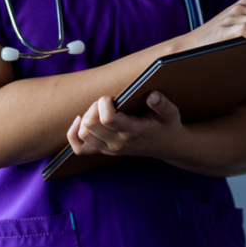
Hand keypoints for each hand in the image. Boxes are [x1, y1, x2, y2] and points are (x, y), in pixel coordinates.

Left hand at [66, 91, 183, 158]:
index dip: (104, 103)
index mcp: (133, 132)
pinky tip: (80, 121)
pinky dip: (74, 134)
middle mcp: (118, 143)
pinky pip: (79, 148)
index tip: (113, 97)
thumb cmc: (167, 126)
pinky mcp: (104, 151)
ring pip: (83, 135)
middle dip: (94, 107)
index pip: (107, 119)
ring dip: (86, 117)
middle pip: (90, 126)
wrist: (168, 147)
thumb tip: (152, 95)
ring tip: (99, 109)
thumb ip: (163, 104)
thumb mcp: (171, 113)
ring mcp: (109, 149)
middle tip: (107, 101)